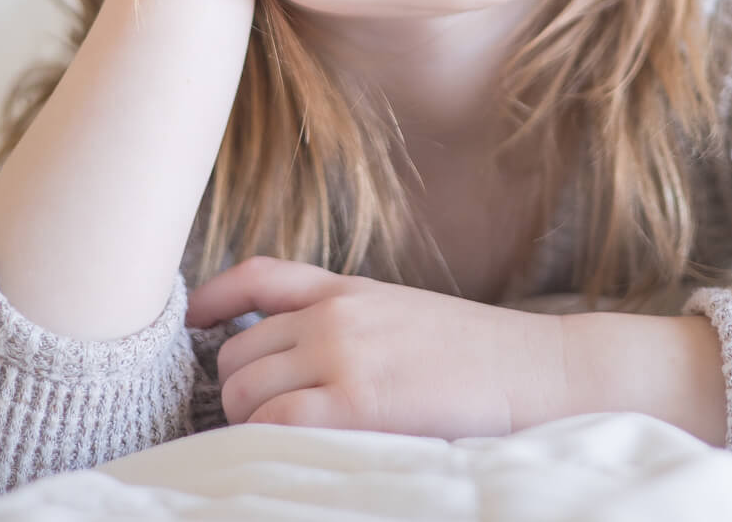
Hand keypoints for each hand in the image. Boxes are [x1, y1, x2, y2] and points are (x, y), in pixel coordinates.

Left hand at [187, 257, 567, 439]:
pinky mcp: (354, 403)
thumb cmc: (479, 356)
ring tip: (289, 443)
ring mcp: (342, 355)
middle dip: (243, 391)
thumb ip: (351, 322)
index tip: (193, 320)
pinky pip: (272, 425)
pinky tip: (294, 454)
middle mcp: (334, 315)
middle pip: (239, 352)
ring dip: (252, 424)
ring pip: (244, 392)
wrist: (538, 371)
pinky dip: (266, 445)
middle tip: (271, 420)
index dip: (213, 298)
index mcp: (348, 289)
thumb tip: (301, 352)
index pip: (259, 276)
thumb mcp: (404, 315)